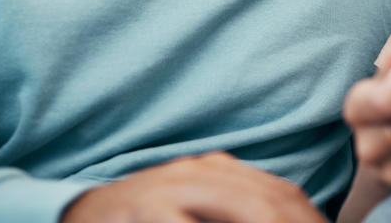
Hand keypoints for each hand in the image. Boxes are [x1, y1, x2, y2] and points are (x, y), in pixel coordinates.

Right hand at [60, 151, 325, 222]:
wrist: (79, 217)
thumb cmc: (147, 219)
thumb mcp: (199, 211)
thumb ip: (239, 211)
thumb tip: (299, 220)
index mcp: (218, 171)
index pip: (282, 194)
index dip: (311, 219)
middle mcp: (199, 173)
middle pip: (269, 201)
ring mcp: (171, 190)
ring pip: (243, 208)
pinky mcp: (147, 212)